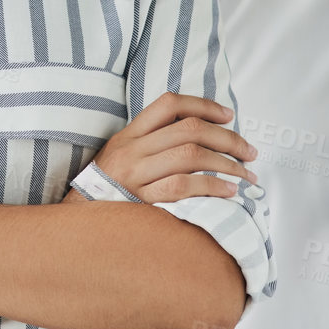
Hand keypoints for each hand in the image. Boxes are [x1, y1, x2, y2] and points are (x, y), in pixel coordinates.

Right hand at [71, 92, 257, 203]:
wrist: (78, 224)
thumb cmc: (107, 192)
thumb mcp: (121, 157)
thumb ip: (151, 144)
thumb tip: (198, 137)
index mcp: (129, 134)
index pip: (169, 104)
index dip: (203, 105)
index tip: (229, 115)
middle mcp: (132, 150)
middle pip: (189, 130)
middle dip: (227, 139)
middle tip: (250, 152)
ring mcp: (136, 175)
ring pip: (190, 155)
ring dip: (226, 164)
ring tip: (246, 175)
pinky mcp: (141, 201)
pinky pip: (183, 187)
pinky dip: (211, 187)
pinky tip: (228, 192)